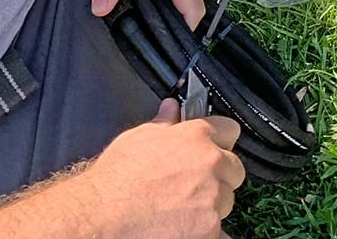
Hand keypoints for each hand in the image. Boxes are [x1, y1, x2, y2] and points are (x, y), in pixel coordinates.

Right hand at [84, 98, 244, 237]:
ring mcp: (212, 198)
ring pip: (227, 199)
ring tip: (184, 209)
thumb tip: (171, 109)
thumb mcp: (137, 138)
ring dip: (212, 204)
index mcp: (197, 137)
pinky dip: (212, 232)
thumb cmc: (116, 179)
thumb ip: (163, 123)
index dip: (219, 140)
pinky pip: (223, 231)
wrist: (102, 218)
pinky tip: (192, 230)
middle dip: (219, 175)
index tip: (211, 148)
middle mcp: (211, 163)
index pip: (230, 130)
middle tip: (195, 184)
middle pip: (234, 168)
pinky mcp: (209, 229)